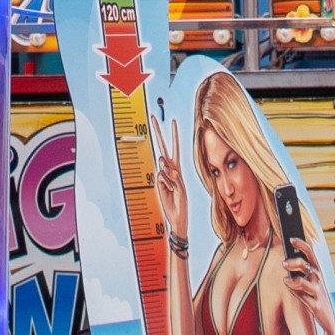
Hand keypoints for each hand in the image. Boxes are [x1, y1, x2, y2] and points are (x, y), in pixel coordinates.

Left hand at [149, 121, 185, 250]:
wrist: (178, 217)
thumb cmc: (170, 203)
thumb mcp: (161, 188)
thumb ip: (161, 175)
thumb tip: (162, 163)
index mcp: (169, 170)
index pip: (166, 150)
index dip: (164, 136)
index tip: (160, 123)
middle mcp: (174, 170)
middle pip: (166, 147)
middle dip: (160, 132)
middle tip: (154, 116)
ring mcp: (177, 175)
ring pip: (164, 167)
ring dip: (164, 179)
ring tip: (170, 191)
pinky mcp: (180, 183)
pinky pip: (169, 177)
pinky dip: (167, 183)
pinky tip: (172, 190)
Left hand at [282, 236, 323, 306]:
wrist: (328, 315)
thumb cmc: (316, 295)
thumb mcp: (311, 280)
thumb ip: (301, 271)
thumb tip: (286, 261)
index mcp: (317, 270)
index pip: (310, 253)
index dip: (301, 244)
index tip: (291, 239)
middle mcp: (317, 278)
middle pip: (305, 265)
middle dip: (293, 262)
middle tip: (284, 263)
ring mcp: (317, 292)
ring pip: (303, 282)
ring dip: (292, 280)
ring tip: (286, 280)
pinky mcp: (315, 305)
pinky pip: (303, 298)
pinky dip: (294, 292)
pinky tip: (289, 288)